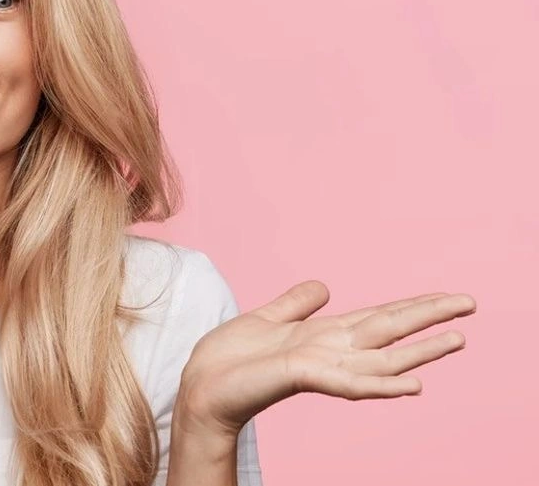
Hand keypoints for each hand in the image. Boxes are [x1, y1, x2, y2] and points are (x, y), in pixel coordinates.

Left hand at [177, 280, 475, 435]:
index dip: (412, 306)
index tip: (448, 296)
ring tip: (457, 339)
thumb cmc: (230, 359)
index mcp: (323, 334)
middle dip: (428, 318)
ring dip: (420, 351)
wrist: (201, 386)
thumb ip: (296, 304)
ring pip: (382, 359)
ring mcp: (321, 366)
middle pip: (389, 330)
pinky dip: (382, 384)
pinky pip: (350, 382)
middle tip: (470, 304)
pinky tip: (413, 384)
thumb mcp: (266, 318)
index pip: (378, 317)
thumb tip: (324, 286)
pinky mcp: (302, 376)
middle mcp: (330, 350)